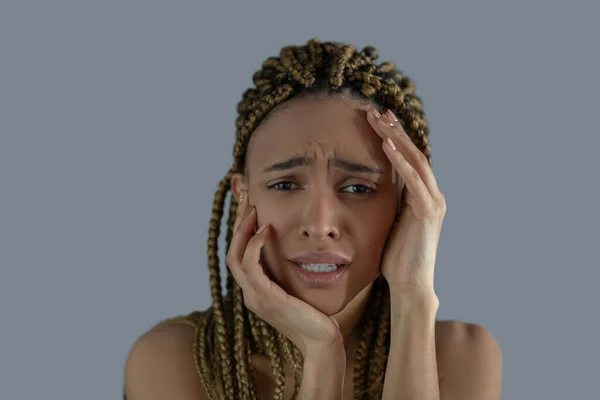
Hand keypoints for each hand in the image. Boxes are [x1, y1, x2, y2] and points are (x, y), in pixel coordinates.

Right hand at [226, 191, 343, 355]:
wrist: (323, 341)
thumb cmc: (316, 315)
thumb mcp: (298, 288)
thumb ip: (289, 272)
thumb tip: (293, 249)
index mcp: (255, 291)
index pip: (239, 255)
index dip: (242, 229)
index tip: (249, 204)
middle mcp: (250, 294)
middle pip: (232, 251)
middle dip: (238, 222)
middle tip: (245, 196)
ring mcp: (255, 297)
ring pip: (236, 257)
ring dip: (243, 230)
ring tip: (253, 209)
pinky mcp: (265, 298)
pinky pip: (250, 267)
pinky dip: (254, 246)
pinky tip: (264, 230)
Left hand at [366, 108, 446, 296]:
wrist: (410, 284)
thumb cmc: (397, 257)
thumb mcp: (392, 222)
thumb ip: (391, 203)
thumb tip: (375, 187)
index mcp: (423, 196)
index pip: (408, 159)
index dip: (394, 138)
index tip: (376, 120)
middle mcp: (432, 195)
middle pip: (413, 154)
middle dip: (394, 131)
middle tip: (376, 110)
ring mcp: (433, 202)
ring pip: (415, 161)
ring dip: (396, 139)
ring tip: (379, 119)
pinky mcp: (428, 212)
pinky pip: (413, 181)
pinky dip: (400, 161)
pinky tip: (386, 145)